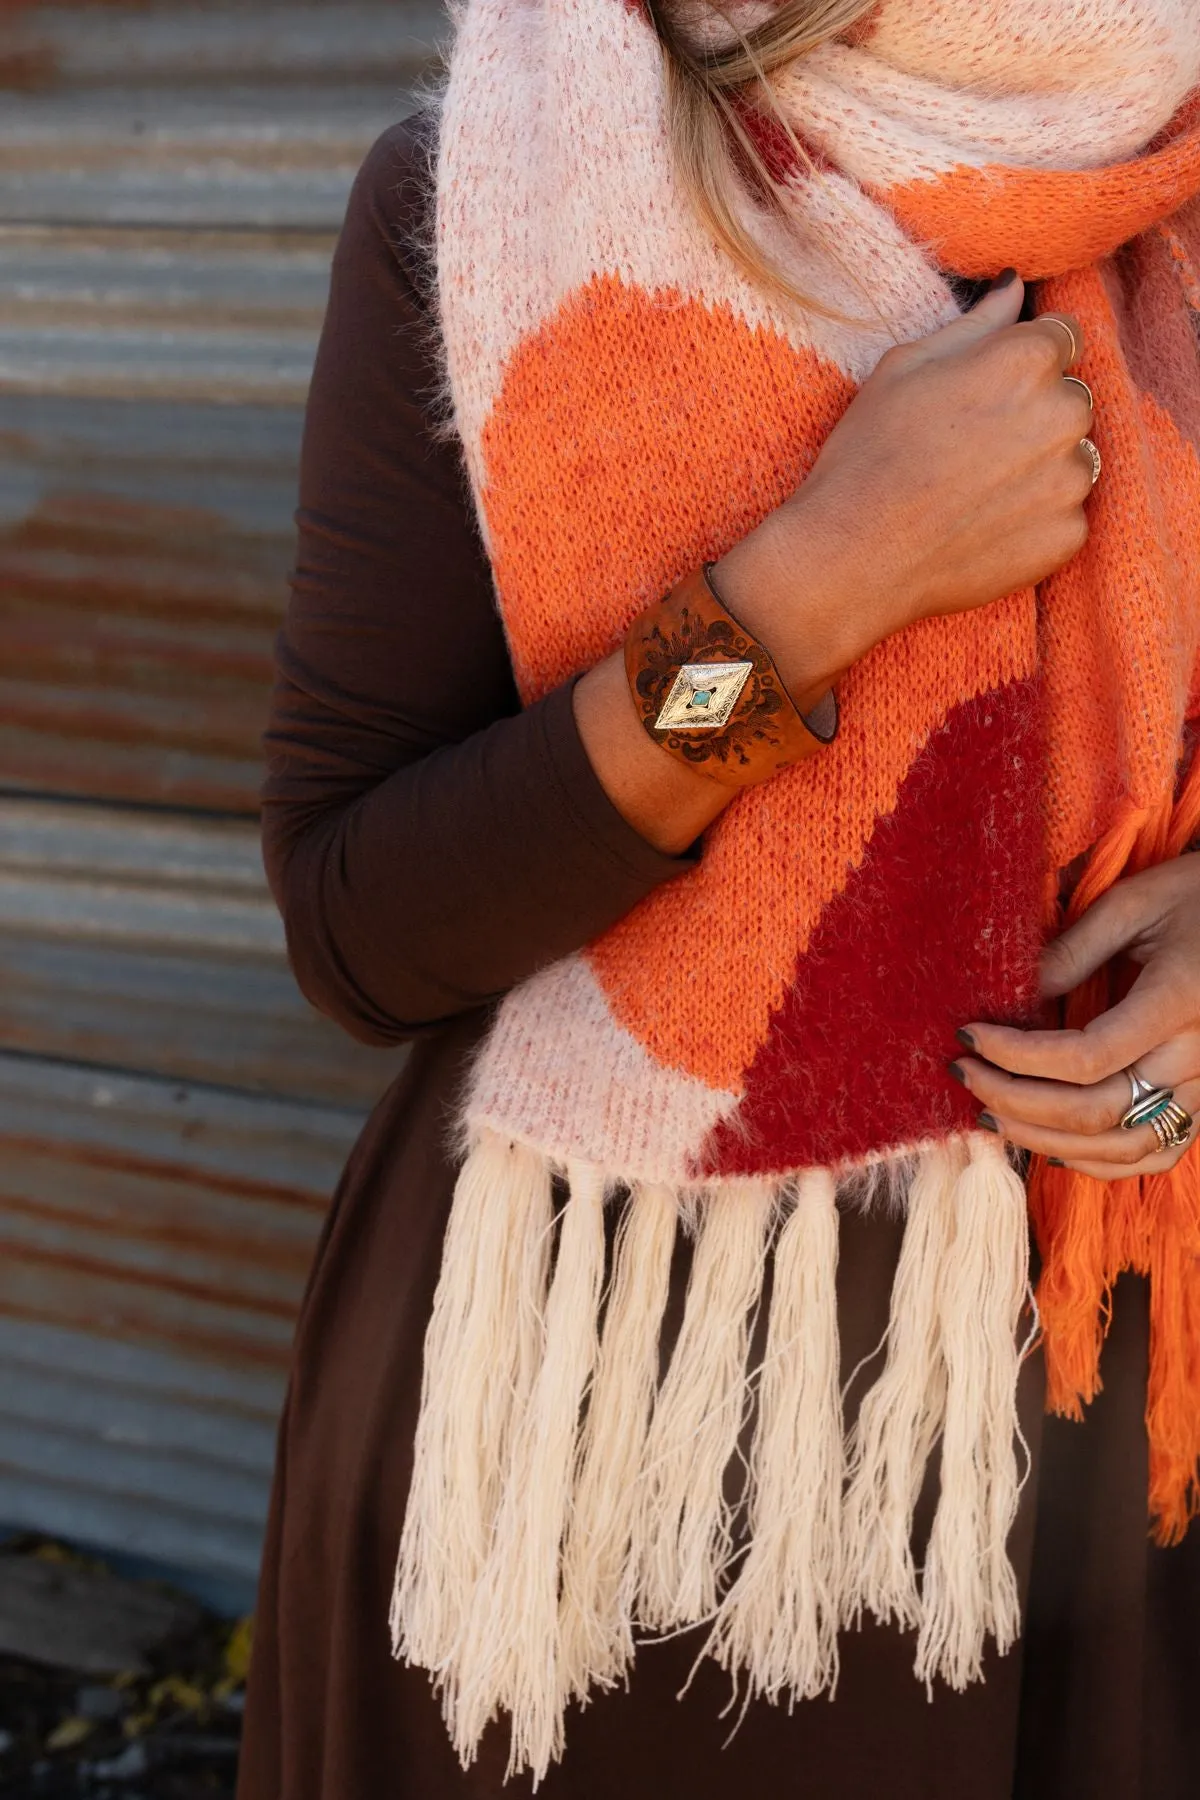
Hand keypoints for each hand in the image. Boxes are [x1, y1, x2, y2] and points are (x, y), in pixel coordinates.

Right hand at [715, 274, 1096, 699]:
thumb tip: (1015, 285)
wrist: (853, 556)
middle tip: (973, 446)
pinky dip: (1035, 518)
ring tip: (977, 489)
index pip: (1063, 336)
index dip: (1024, 361)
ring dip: (1041, 466)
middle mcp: (1063, 412)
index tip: (989, 390)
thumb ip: (975, 322)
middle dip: (1036, 412)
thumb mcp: (904, 368)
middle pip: (1072, 397)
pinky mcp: (1067, 535)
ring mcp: (1070, 478)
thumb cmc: (867, 455)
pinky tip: (983, 524)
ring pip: (1075, 456)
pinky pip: (1066, 514)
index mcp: (1026, 358)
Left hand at [950, 856, 1199, 1177]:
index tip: (968, 1035)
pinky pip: (1155, 1153)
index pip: (1086, 1057)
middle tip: (964, 1073)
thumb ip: (1072, 950)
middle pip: (1096, 1111)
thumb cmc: (1198, 894)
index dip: (1017, 1056)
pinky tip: (1052, 1144)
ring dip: (1046, 1141)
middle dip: (1015, 1100)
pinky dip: (1099, 1162)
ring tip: (990, 1113)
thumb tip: (1010, 997)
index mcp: (1178, 1001)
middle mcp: (1197, 1055)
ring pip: (1122, 1146)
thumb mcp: (1135, 902)